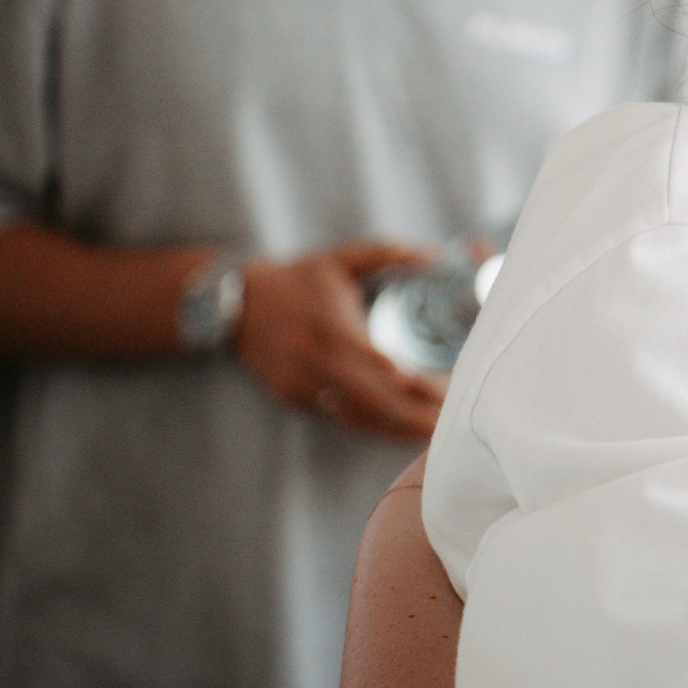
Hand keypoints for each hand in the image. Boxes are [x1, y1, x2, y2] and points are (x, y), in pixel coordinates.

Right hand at [237, 241, 446, 440]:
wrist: (236, 303)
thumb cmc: (298, 279)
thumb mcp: (342, 258)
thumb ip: (388, 252)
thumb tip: (434, 253)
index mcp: (334, 329)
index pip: (381, 366)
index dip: (415, 384)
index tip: (448, 389)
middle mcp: (318, 362)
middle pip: (375, 400)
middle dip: (415, 415)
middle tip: (451, 420)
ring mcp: (303, 385)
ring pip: (358, 417)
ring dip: (397, 429)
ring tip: (433, 434)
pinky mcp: (293, 398)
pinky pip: (338, 419)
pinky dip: (371, 427)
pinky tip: (397, 431)